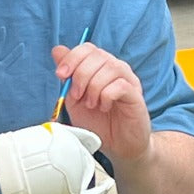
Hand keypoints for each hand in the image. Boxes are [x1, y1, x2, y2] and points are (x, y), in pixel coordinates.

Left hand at [52, 42, 151, 162]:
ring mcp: (129, 80)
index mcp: (101, 67)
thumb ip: (68, 77)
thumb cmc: (99, 123)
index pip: (88, 48)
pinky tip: (104, 107)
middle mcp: (116, 69)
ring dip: (94, 87)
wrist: (117, 146)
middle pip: (98, 55)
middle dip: (81, 75)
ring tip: (91, 104)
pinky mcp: (136, 94)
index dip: (72, 58)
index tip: (61, 75)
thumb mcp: (75, 100)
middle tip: (77, 96)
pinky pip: (120, 85)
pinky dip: (106, 96)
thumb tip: (58, 50)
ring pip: (110, 67)